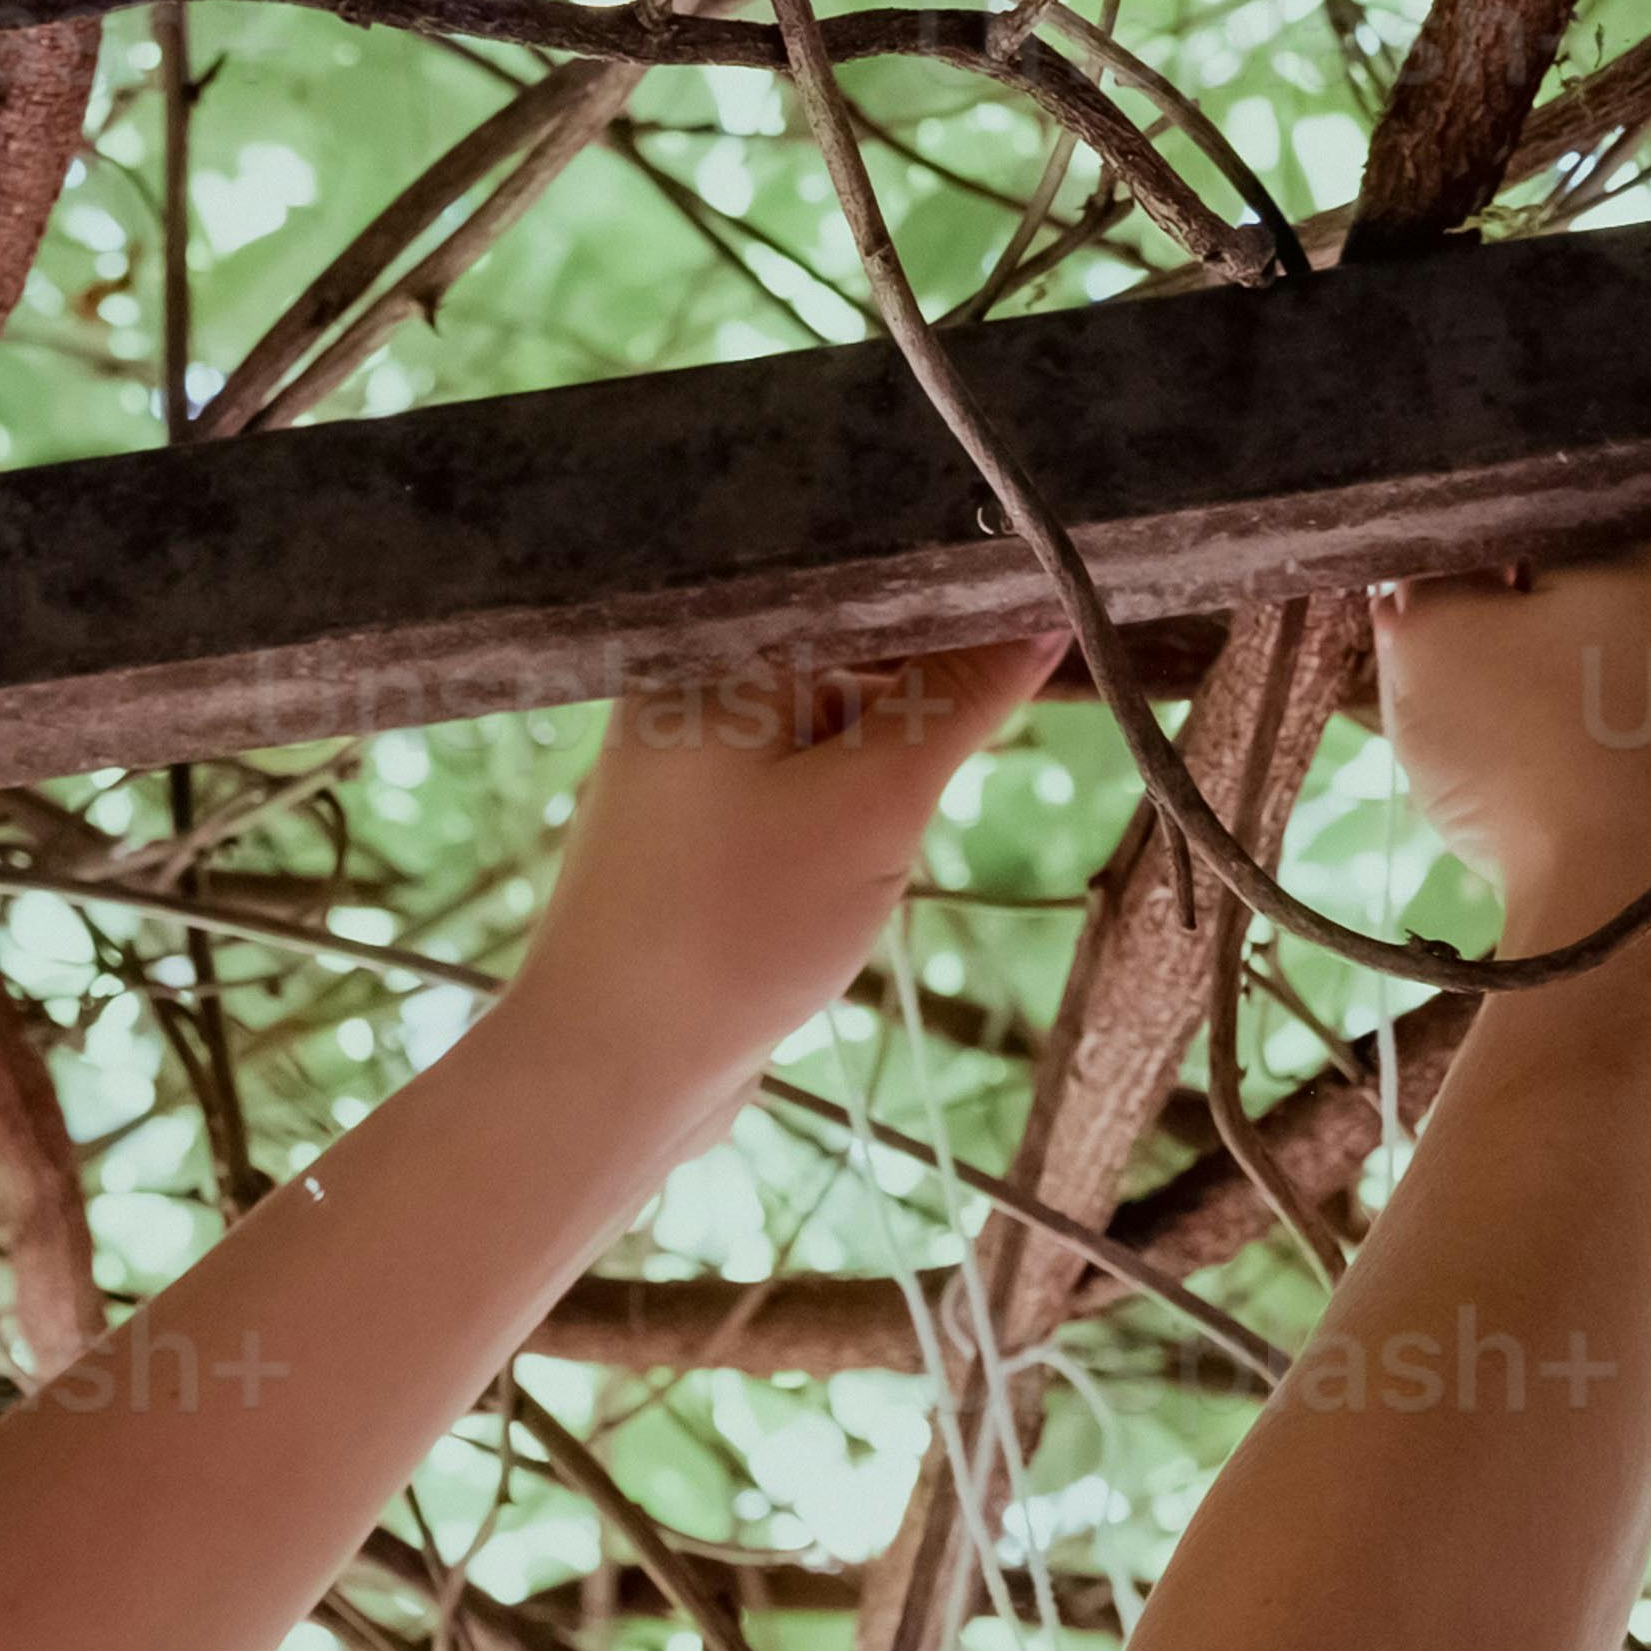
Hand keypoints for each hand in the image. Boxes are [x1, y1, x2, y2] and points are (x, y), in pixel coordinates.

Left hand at [517, 610, 1073, 1109]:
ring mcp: (686, 760)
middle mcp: (688, 684)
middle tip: (923, 782)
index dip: (952, 599)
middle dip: (912, 710)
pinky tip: (831, 885)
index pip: (860, 578)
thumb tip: (1040, 612)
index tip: (1033, 616)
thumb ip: (959, 698)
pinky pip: (794, 791)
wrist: (610, 1072)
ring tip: (851, 857)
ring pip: (827, 729)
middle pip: (846, 650)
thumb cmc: (729, 928)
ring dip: (876, 780)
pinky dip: (837, 822)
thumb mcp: (873, 803)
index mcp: (715, 643)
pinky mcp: (695, 828)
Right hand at [1373, 541, 1650, 958]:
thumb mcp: (1432, 641)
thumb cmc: (1530, 757)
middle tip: (1432, 667)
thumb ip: (1417, 579)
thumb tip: (1419, 570)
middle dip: (1484, 617)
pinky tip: (1520, 773)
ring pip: (1577, 645)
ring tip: (1472, 731)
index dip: (1450, 553)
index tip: (1409, 602)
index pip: (1524, 506)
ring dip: (1512, 677)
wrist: (1627, 912)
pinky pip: (1605, 709)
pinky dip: (1554, 727)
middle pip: (1556, 575)